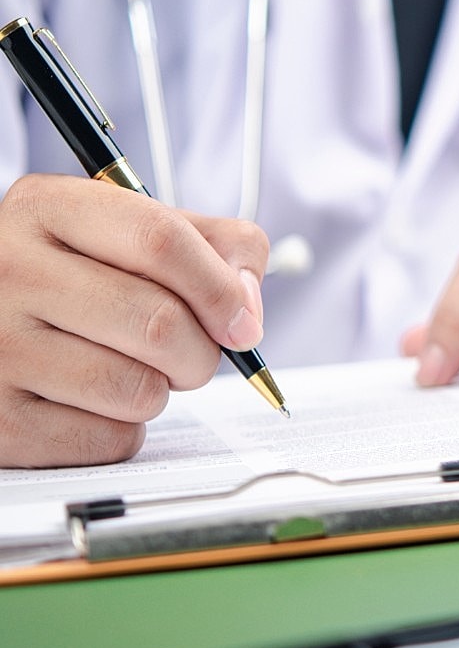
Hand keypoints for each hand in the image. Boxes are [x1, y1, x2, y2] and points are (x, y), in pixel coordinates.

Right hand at [0, 174, 267, 466]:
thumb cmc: (81, 272)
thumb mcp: (139, 228)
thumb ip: (217, 246)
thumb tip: (245, 312)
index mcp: (50, 208)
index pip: (161, 240)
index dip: (220, 287)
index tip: (243, 321)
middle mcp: (10, 270)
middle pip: (159, 323)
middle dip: (202, 350)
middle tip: (192, 352)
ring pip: (138, 389)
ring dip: (162, 390)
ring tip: (133, 367)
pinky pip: (107, 439)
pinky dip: (124, 429)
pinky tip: (95, 401)